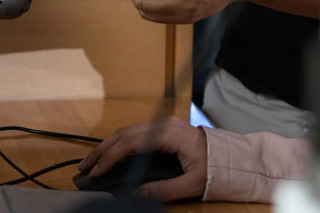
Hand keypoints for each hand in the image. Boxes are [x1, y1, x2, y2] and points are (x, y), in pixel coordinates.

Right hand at [77, 117, 206, 200]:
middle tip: (84, 168)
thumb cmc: (217, 168)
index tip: (96, 172)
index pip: (130, 143)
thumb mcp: (192, 184)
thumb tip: (137, 194)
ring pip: (128, 132)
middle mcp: (163, 125)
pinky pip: (136, 134)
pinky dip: (120, 145)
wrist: (235, 157)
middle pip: (124, 134)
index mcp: (168, 134)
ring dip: (108, 147)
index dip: (110, 158)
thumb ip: (163, 190)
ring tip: (92, 163)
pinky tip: (111, 156)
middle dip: (102, 151)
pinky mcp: (164, 131)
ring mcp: (163, 126)